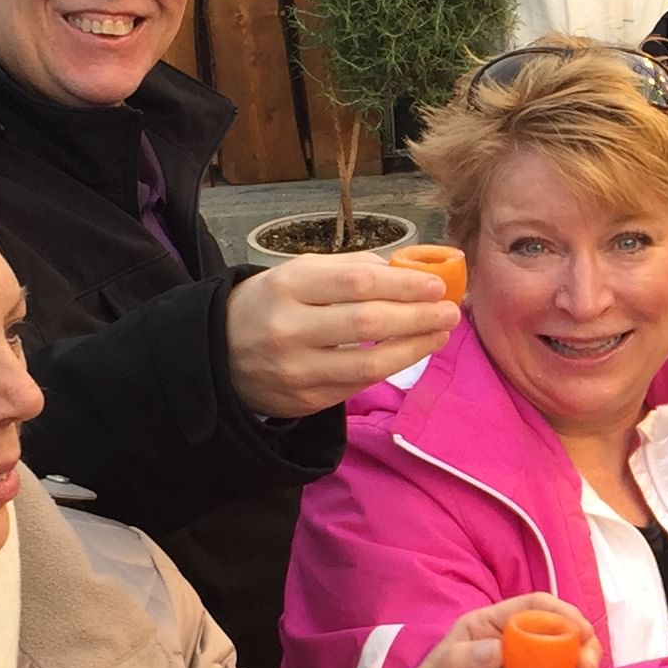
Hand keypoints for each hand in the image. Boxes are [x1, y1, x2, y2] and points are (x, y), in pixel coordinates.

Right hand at [225, 253, 464, 419]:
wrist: (217, 355)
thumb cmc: (269, 304)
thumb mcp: (296, 273)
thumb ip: (349, 268)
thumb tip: (406, 270)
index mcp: (287, 286)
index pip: (357, 282)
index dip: (403, 284)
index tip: (436, 285)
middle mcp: (289, 328)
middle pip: (368, 322)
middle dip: (418, 317)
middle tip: (450, 311)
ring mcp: (297, 369)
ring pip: (370, 362)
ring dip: (415, 348)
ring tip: (440, 333)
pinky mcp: (306, 399)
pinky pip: (359, 383)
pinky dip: (391, 367)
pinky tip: (410, 352)